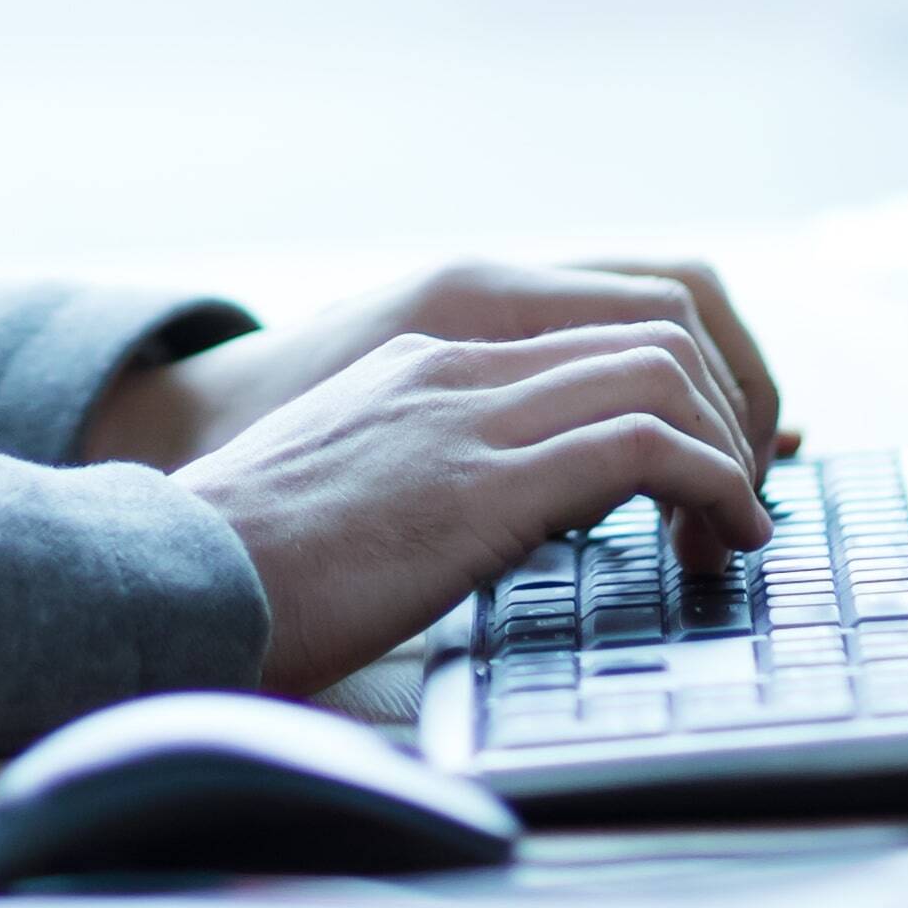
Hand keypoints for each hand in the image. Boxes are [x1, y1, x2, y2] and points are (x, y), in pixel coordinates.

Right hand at [155, 323, 771, 697]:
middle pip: (656, 331)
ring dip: (730, 453)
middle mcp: (456, 367)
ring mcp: (469, 417)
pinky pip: (647, 446)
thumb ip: (425, 480)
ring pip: (664, 373)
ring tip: (733, 536)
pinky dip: (715, 488)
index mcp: (424, 362)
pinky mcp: (484, 485)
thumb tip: (489, 527)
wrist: (170, 581)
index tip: (716, 467)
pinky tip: (723, 545)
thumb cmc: (246, 570)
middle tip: (737, 508)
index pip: (602, 326)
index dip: (689, 386)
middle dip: (728, 414)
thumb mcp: (349, 492)